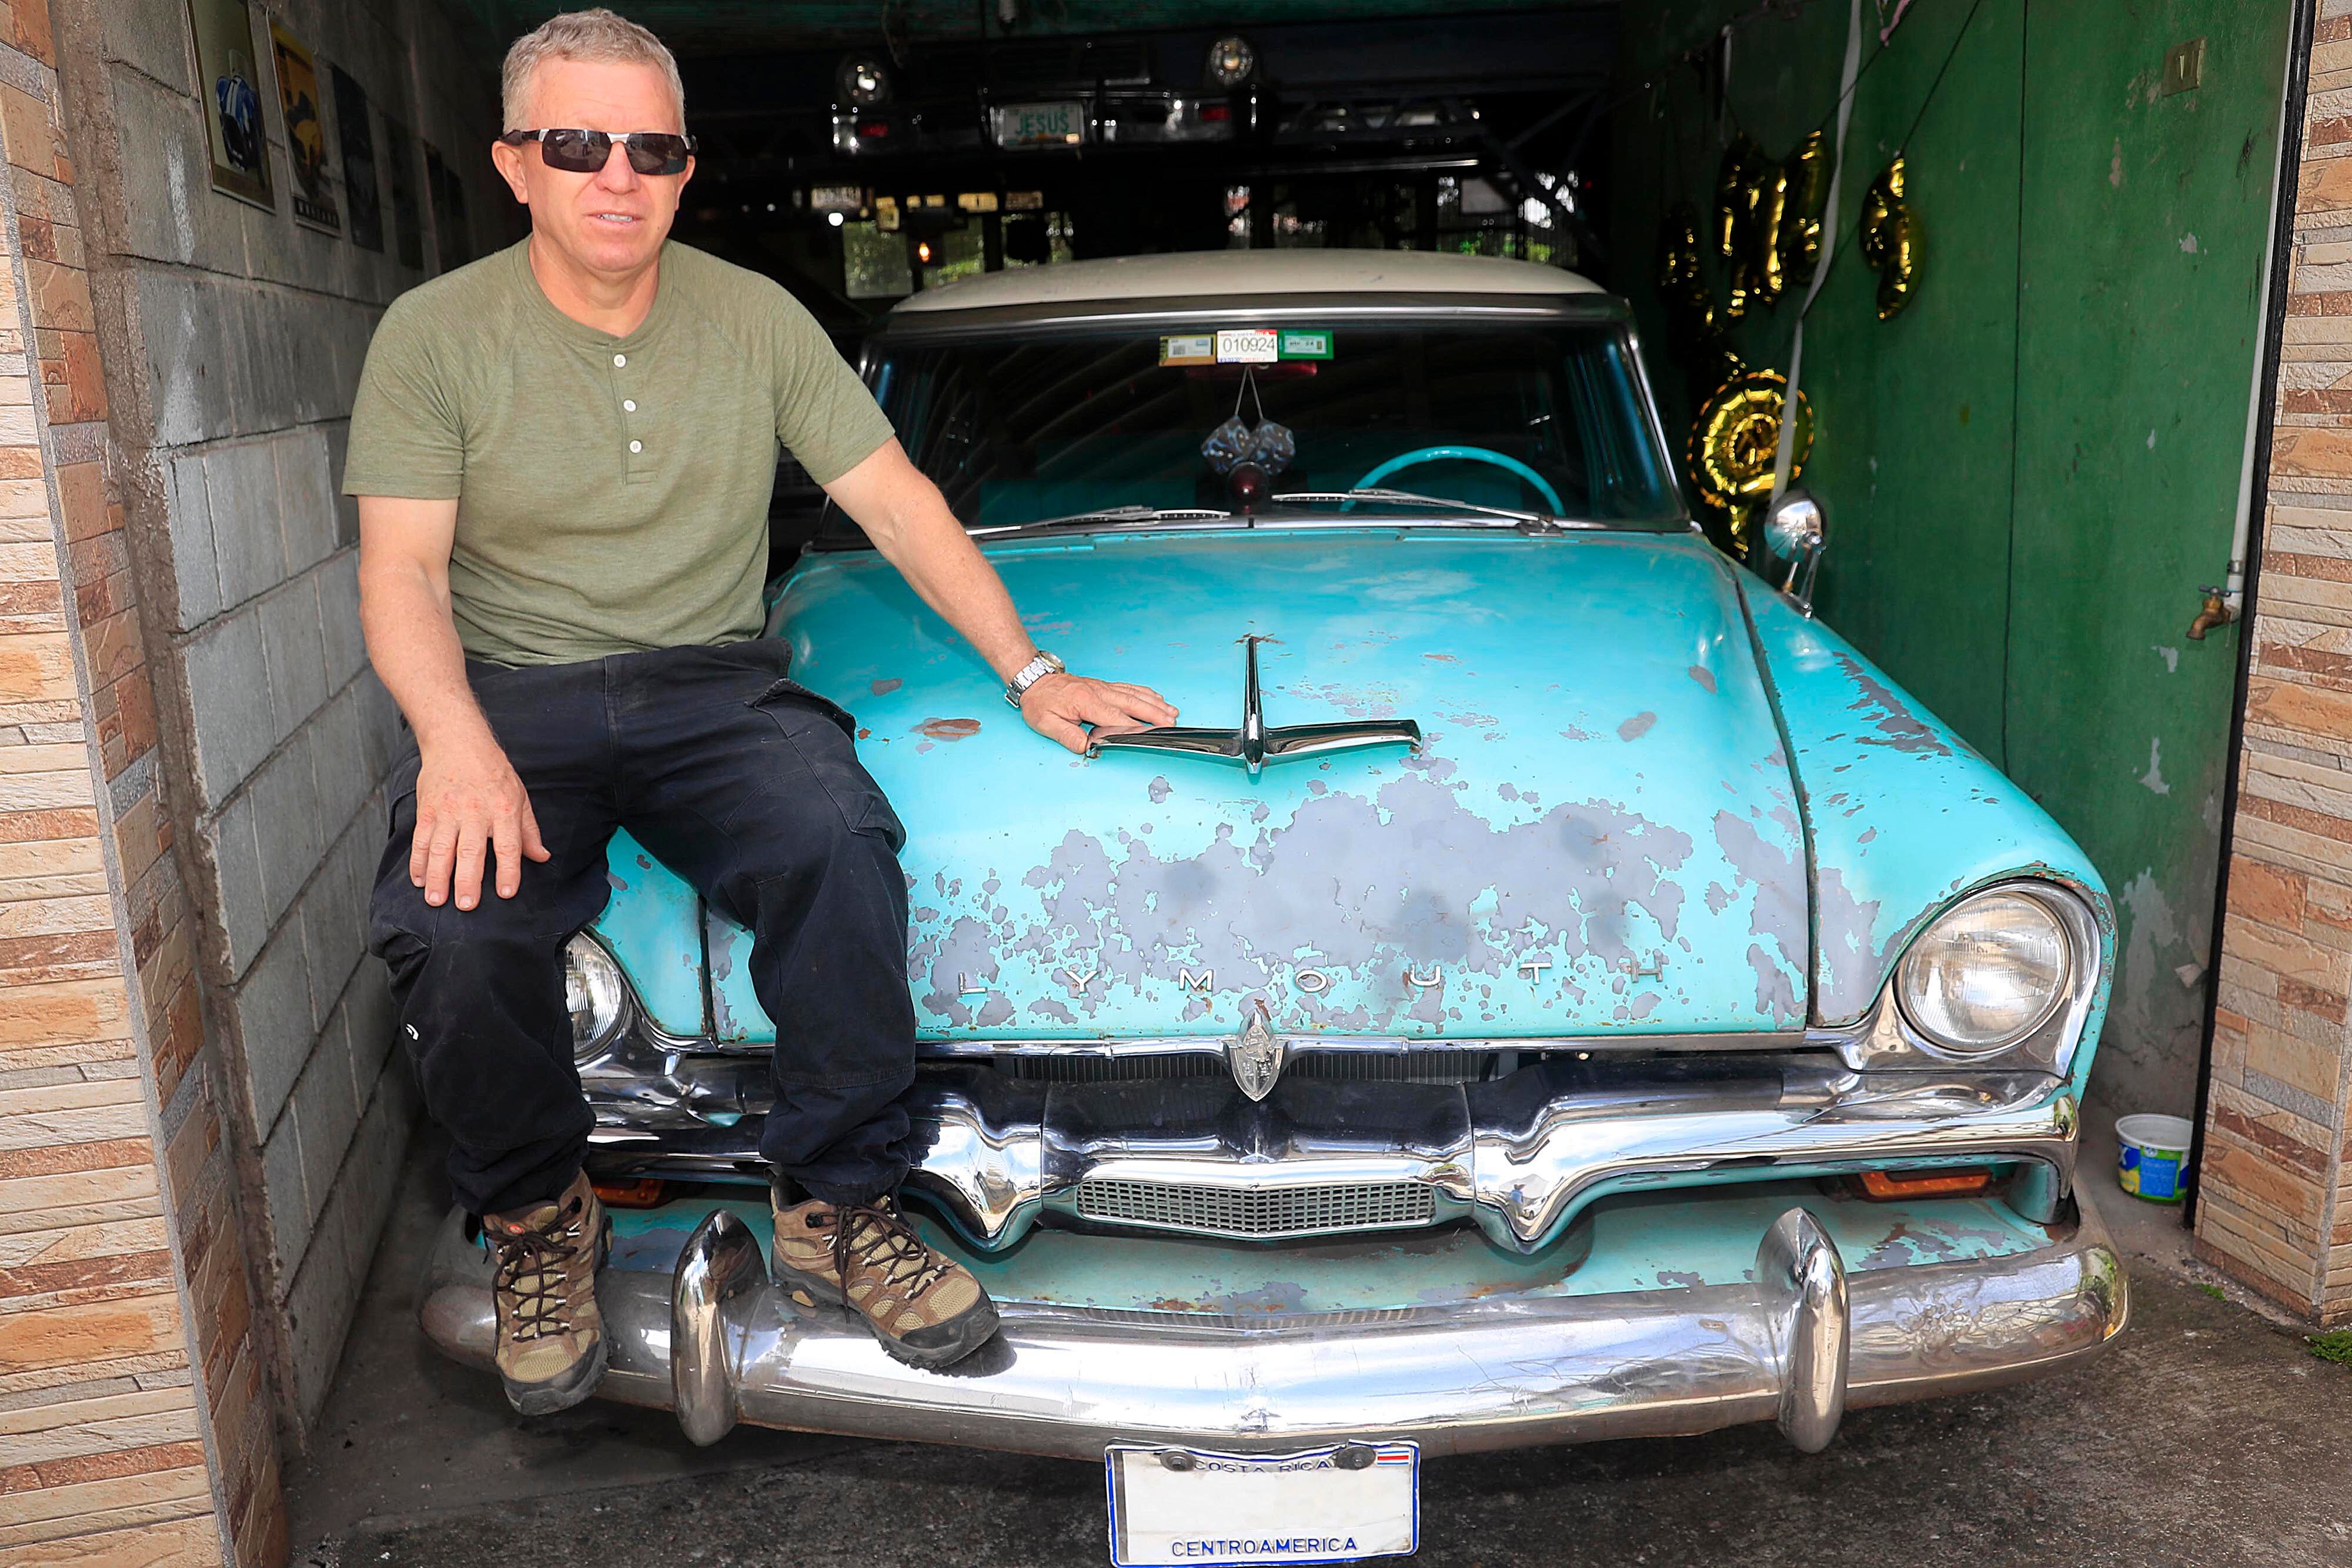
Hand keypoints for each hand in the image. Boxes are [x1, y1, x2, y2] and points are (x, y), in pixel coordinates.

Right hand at [410, 728, 549, 909]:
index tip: (506, 893)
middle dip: (467, 880)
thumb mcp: (520, 796)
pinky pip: (421, 840)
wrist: (458, 741)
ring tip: (436, 899)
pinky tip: (419, 879)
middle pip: (471, 851)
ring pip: (441, 848)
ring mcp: (448, 811)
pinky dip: (418, 861)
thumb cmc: (492, 771)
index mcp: (503, 809)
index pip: (508, 845)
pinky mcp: (427, 810)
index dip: (508, 871)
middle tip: (466, 904)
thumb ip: (529, 830)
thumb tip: (541, 857)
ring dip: (437, 876)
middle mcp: (475, 812)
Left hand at [1019, 672, 1177, 754]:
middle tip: (1171, 723)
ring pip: (1134, 694)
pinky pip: (1129, 688)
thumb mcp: (1046, 723)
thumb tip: (1087, 747)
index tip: (1150, 734)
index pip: (1115, 717)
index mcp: (1085, 702)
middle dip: (1154, 713)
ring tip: (1172, 712)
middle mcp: (1099, 692)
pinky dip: (1145, 693)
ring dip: (1154, 703)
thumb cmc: (1041, 701)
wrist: (1036, 680)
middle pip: (1132, 703)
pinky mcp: (1104, 685)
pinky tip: (1157, 698)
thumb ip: (1067, 736)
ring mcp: (1103, 687)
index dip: (1133, 727)